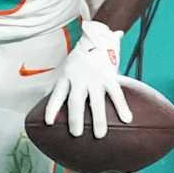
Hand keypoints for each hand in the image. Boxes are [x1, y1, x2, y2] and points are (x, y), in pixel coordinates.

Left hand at [44, 21, 131, 138]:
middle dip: (75, 119)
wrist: (95, 38)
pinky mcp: (109, 77)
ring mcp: (95, 78)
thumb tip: (46, 101)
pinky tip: (127, 119)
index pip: (57, 94)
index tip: (49, 122)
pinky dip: (121, 106)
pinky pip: (116, 93)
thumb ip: (61, 85)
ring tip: (100, 135)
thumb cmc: (80, 59)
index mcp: (66, 76)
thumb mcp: (67, 68)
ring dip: (98, 119)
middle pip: (75, 101)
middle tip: (76, 134)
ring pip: (96, 102)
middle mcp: (79, 78)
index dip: (52, 108)